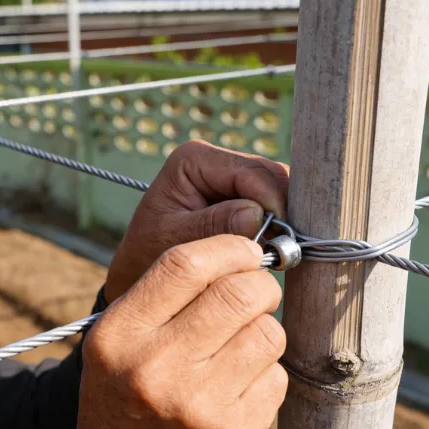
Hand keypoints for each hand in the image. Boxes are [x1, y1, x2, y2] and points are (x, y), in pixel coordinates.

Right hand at [42, 235, 286, 428]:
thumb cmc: (123, 395)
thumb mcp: (116, 340)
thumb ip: (164, 294)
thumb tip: (242, 252)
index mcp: (119, 335)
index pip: (186, 264)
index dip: (229, 248)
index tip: (245, 251)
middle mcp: (154, 368)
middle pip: (239, 293)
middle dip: (260, 284)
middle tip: (255, 292)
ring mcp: (197, 406)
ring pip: (268, 332)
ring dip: (264, 329)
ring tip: (240, 345)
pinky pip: (277, 377)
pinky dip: (266, 372)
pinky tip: (238, 386)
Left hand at [105, 140, 288, 303]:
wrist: (140, 270)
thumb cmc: (147, 255)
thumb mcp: (174, 242)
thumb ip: (212, 226)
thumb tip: (256, 215)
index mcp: (193, 159)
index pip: (250, 171)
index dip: (273, 201)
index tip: (283, 236)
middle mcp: (215, 160)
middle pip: (271, 175)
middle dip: (283, 210)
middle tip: (288, 247)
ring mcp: (231, 176)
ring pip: (278, 190)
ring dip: (284, 220)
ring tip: (281, 251)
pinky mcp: (242, 196)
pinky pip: (274, 206)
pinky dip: (279, 227)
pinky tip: (275, 248)